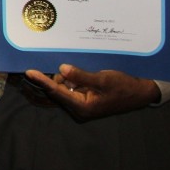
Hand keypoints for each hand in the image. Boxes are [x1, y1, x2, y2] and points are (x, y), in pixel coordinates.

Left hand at [24, 64, 160, 120]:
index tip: (29, 71)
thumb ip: (81, 75)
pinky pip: (71, 86)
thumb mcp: (103, 79)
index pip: (56, 92)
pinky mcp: (85, 98)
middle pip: (57, 89)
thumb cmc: (124, 87)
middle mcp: (78, 108)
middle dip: (56, 76)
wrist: (140, 93)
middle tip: (61, 61)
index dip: (42, 81)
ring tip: (78, 67)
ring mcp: (81, 103)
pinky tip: (77, 70)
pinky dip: (71, 77)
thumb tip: (61, 69)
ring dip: (66, 76)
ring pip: (63, 86)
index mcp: (82, 107)